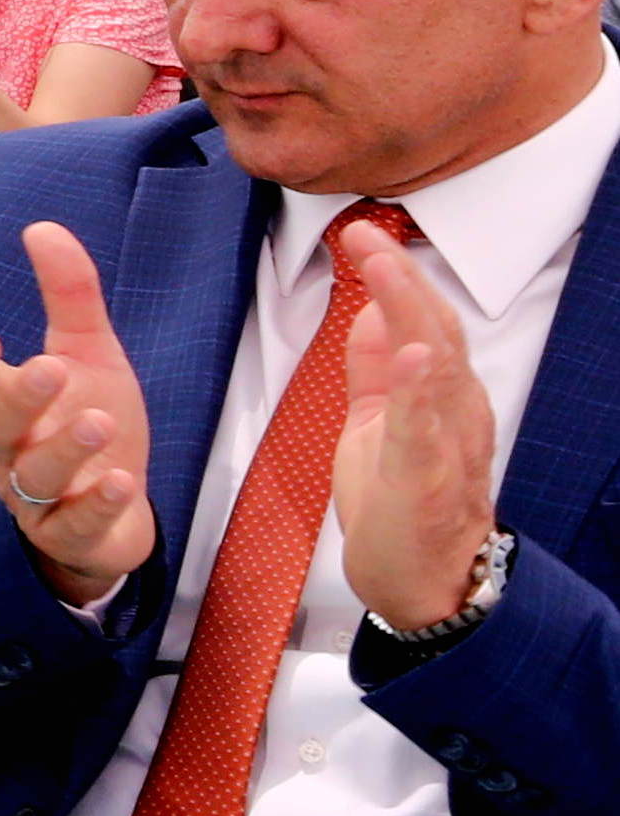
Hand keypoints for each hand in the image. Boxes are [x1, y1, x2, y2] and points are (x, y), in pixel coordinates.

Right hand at [0, 219, 159, 598]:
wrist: (113, 509)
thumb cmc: (90, 421)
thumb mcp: (89, 354)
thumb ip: (68, 295)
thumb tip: (41, 226)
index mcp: (5, 404)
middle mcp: (10, 451)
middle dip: (21, 399)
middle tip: (51, 367)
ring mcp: (36, 498)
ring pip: (35, 478)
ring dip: (64, 451)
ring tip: (100, 422)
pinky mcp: (70, 534)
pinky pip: (75, 525)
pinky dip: (98, 506)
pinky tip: (124, 482)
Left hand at [330, 214, 509, 634]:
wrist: (425, 580)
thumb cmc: (402, 502)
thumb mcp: (380, 421)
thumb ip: (377, 369)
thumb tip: (372, 312)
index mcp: (443, 395)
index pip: (425, 322)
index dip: (396, 276)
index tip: (359, 235)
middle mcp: (456, 411)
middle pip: (437, 331)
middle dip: (402, 280)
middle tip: (367, 235)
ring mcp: (446, 444)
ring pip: (437, 368)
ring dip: (411, 315)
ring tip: (386, 270)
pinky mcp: (424, 481)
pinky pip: (424, 430)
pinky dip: (419, 391)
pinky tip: (414, 355)